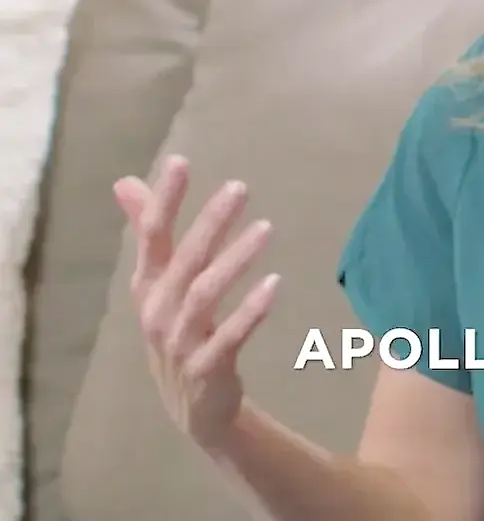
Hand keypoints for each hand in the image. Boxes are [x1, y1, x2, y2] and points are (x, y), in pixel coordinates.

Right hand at [113, 155, 280, 451]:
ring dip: (234, 260)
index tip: (180, 162)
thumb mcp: (162, 283)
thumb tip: (124, 182)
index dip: (162, 200)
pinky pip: (228, 336)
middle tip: (239, 188)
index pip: (151, 236)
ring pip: (204, 295)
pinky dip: (249, 311)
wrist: (193, 407)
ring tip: (266, 229)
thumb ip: (149, 232)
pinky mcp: (205, 369)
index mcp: (148, 286)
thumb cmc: (180, 331)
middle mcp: (157, 311)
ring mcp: (178, 343)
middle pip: (182, 261)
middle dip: (209, 222)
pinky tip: (274, 285)